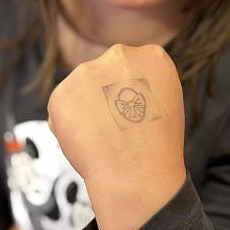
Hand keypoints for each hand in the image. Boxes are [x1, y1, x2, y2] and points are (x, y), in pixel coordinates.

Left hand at [48, 44, 186, 229]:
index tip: (134, 108)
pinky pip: (62, 105)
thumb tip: (121, 82)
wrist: (136, 174)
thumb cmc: (157, 146)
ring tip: (103, 134)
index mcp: (151, 56)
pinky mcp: (61, 92)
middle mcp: (119, 55)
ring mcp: (87, 72)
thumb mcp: (168, 101)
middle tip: (116, 123)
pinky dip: (69, 122)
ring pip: (81, 87)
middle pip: (104, 71)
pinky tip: (87, 139)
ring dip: (86, 106)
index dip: (130, 90)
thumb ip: (144, 82)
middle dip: (105, 93)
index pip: (132, 64)